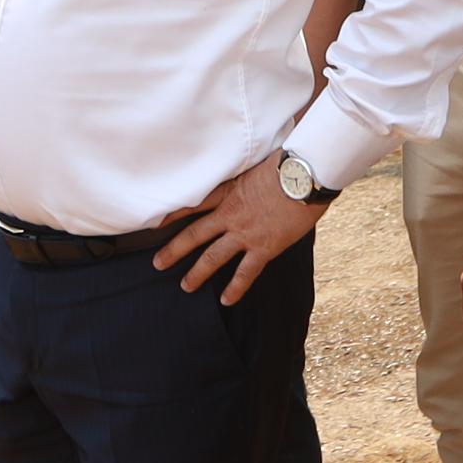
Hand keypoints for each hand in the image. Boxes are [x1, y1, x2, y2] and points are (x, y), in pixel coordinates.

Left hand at [159, 160, 323, 299]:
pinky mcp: (264, 247)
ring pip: (213, 257)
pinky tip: (226, 300)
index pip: (194, 203)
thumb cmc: (288, 162)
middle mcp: (230, 214)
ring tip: (186, 286)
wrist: (306, 175)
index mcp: (229, 191)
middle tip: (158, 264)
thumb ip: (248, 171)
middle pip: (194, 234)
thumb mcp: (258, 162)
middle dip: (174, 250)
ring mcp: (245, 232)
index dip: (173, 214)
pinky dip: (235, 288)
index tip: (156, 222)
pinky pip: (245, 273)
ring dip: (197, 273)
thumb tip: (250, 168)